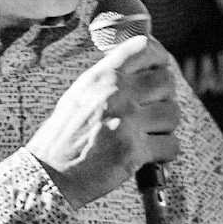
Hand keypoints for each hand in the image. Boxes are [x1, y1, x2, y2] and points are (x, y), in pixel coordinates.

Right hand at [28, 35, 179, 209]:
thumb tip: (143, 68)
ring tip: (148, 135)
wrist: (49, 174)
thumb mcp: (80, 94)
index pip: (145, 49)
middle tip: (152, 112)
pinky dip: (165, 152)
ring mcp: (126, 122)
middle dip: (164, 98)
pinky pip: (171, 144)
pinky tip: (150, 154)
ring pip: (173, 113)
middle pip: (167, 82)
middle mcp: (116, 94)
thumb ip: (109, 79)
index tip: (159, 70)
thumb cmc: (64, 136)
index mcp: (102, 76)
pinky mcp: (133, 151)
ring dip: (165, 126)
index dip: (159, 59)